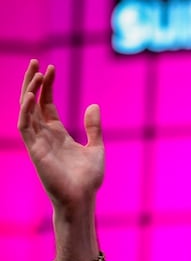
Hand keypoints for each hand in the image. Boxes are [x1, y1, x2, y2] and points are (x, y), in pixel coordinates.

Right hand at [17, 59, 104, 214]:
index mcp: (57, 133)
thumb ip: (93, 127)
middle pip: (32, 102)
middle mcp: (44, 135)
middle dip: (32, 82)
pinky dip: (25, 110)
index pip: (46, 104)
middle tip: (35, 62)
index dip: (47, 86)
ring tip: (35, 73)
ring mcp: (37, 141)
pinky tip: (30, 96)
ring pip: (25, 110)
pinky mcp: (34, 150)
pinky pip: (24, 126)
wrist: (82, 198)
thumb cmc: (88, 179)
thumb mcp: (96, 147)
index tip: (50, 68)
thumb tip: (94, 105)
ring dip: (28, 91)